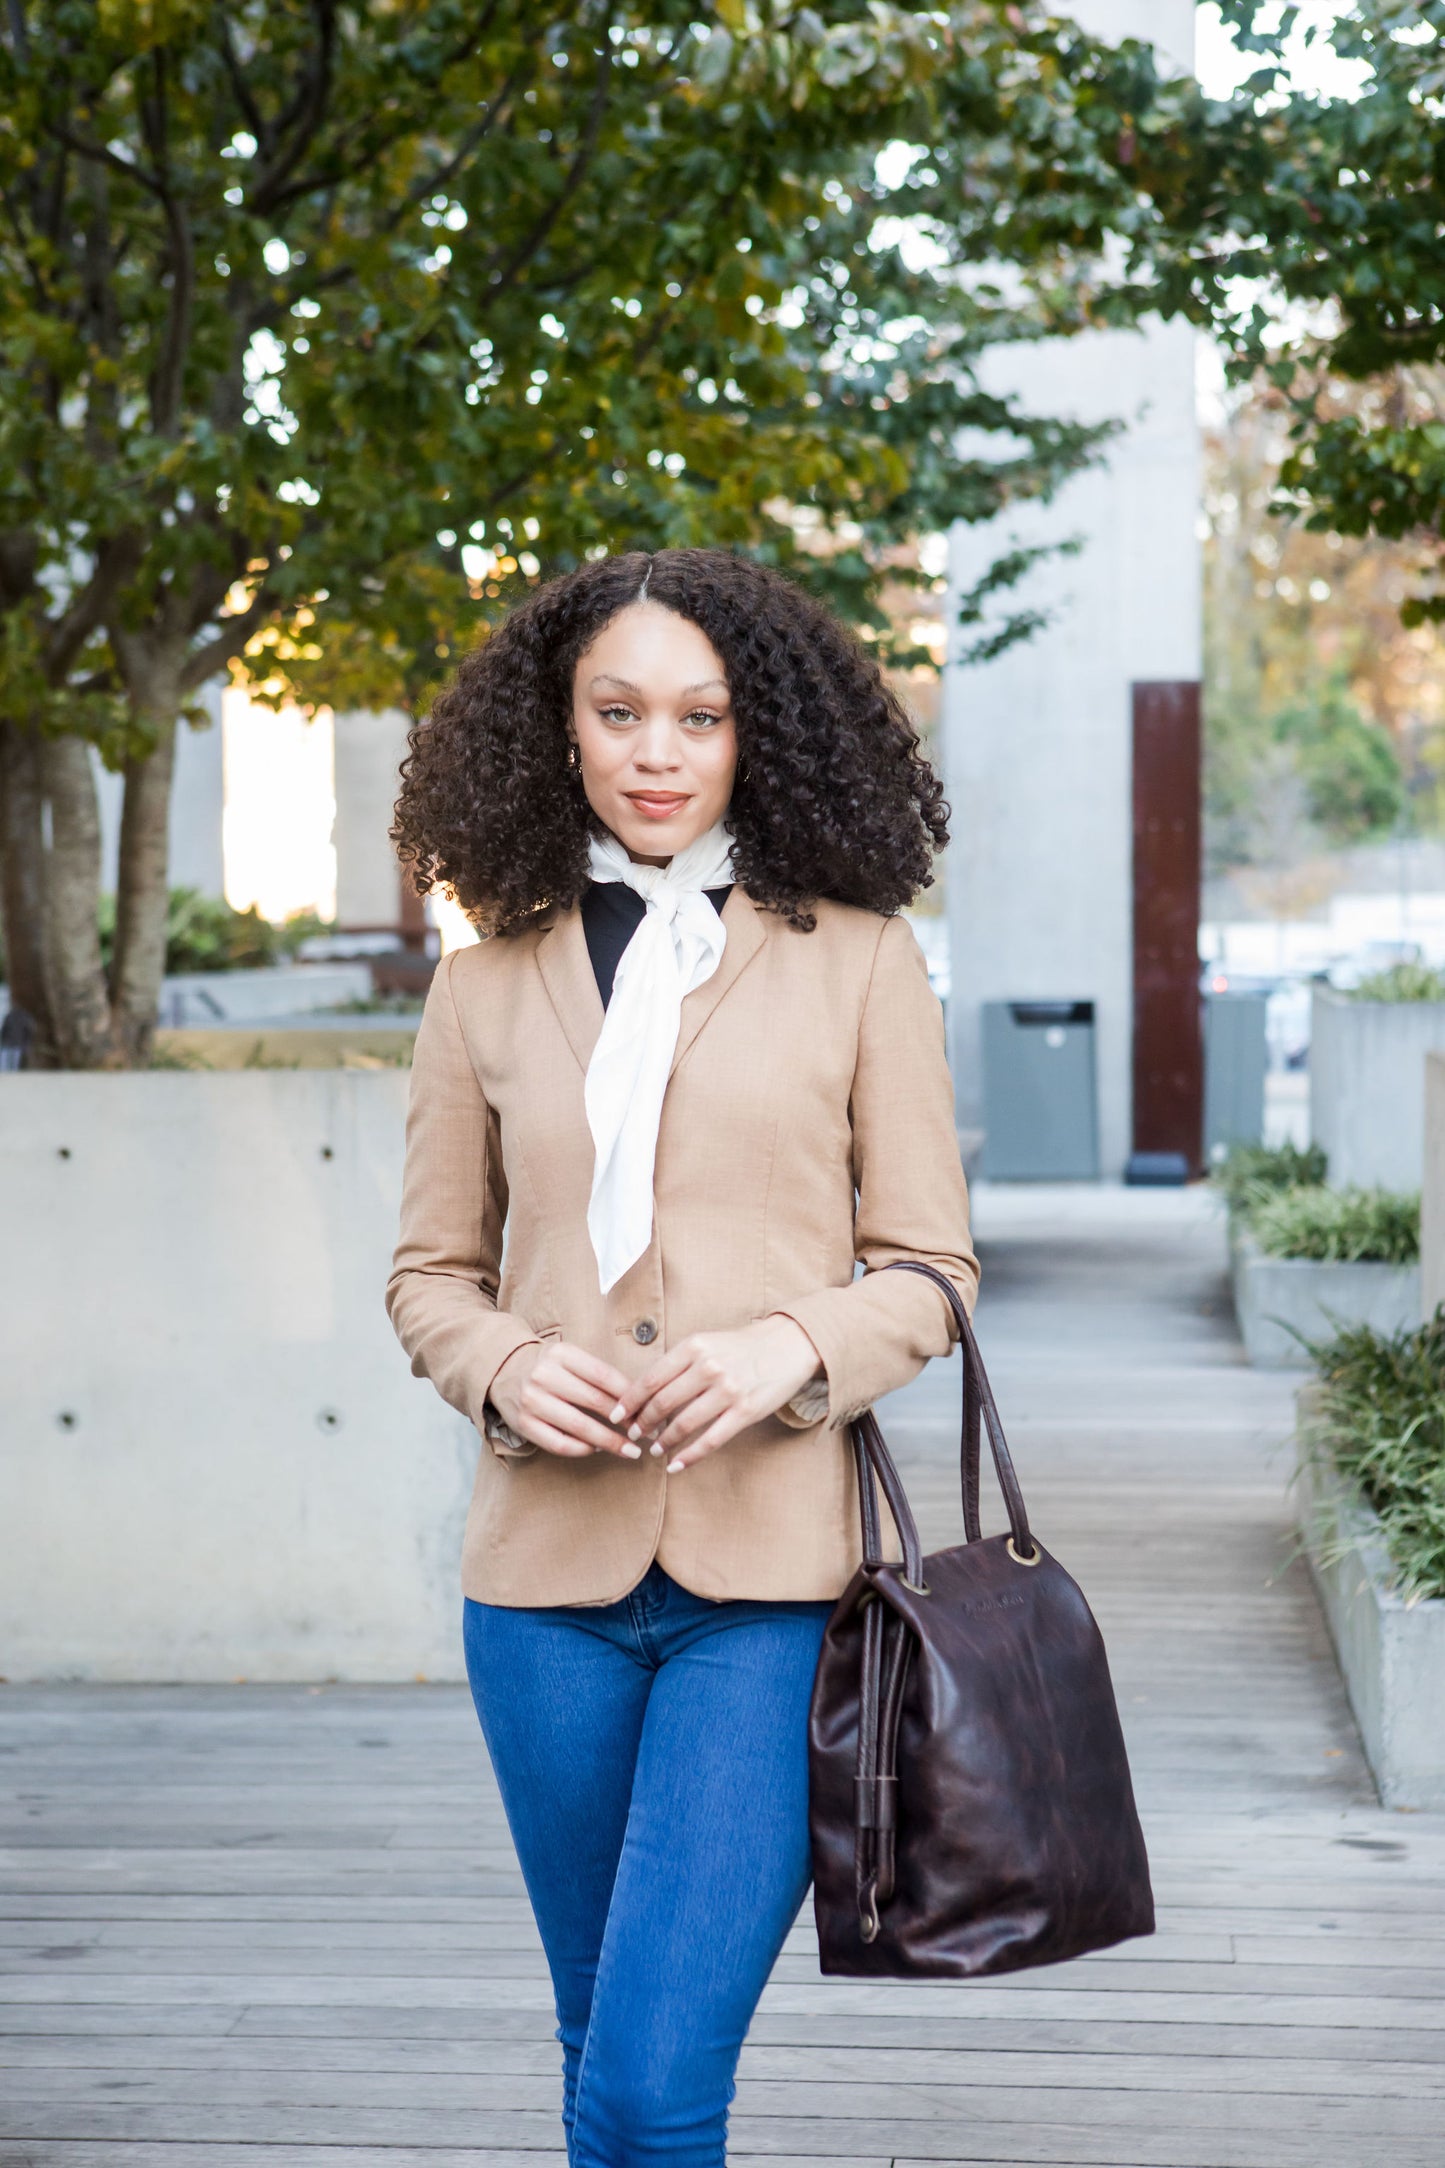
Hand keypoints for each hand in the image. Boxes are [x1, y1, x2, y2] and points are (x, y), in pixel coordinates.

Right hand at [489, 1340, 635, 1458]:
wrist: (503, 1370)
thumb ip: (598, 1375)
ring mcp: (531, 1401)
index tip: (648, 1410)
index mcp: (561, 1354)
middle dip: (625, 1421)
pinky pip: (559, 1443)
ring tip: (630, 1450)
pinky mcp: (523, 1424)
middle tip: (646, 1435)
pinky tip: (597, 1449)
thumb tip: (637, 1401)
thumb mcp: (570, 1358)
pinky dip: (582, 1449)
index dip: (629, 1395)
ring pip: (579, 1426)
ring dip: (609, 1441)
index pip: (603, 1375)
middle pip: (594, 1401)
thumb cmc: (548, 1366)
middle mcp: (544, 1375)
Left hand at [608, 1317, 823, 1473]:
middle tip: (633, 1434)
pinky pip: (710, 1440)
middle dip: (642, 1423)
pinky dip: (689, 1456)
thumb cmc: (741, 1347)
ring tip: (654, 1449)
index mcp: (694, 1347)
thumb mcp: (706, 1343)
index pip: (651, 1378)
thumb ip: (679, 1363)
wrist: (787, 1345)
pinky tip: (676, 1465)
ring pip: (683, 1424)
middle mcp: (708, 1367)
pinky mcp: (744, 1411)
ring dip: (664, 1441)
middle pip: (662, 1402)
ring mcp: (728, 1390)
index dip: (629, 1401)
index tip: (616, 1415)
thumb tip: (645, 1391)